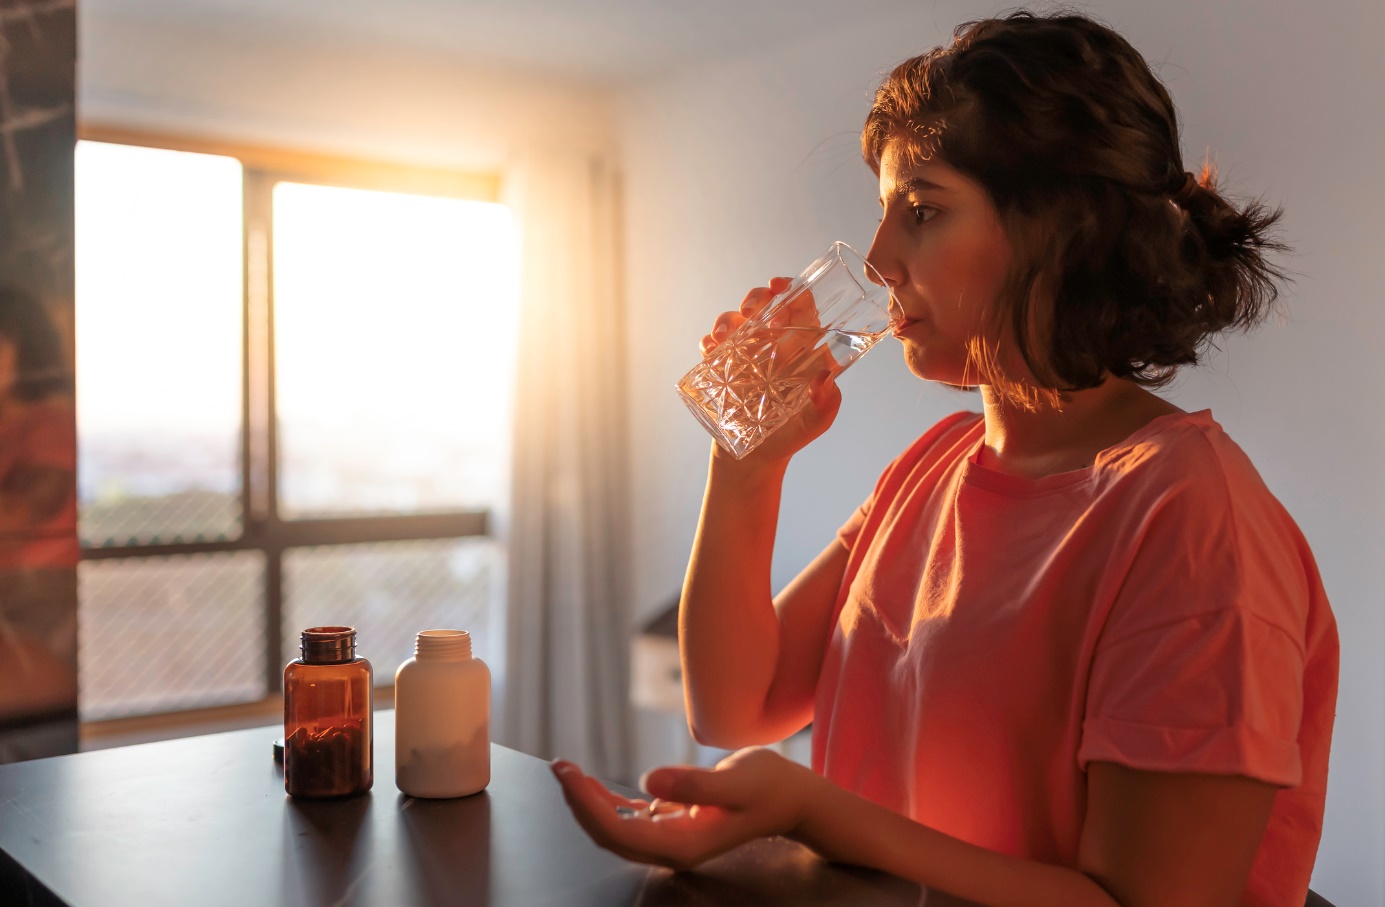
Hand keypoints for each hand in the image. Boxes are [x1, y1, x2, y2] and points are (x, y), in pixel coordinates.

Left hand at [550, 746, 820, 871]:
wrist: (791, 797)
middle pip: (610, 834)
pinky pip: (630, 819)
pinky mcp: (674, 824)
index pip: (619, 831)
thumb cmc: (769, 786)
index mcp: (683, 845)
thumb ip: (694, 785)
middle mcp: (672, 849)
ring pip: (615, 829)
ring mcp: (672, 840)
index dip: (586, 804)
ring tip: (567, 770)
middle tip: (559, 765)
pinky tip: (592, 785)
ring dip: (588, 802)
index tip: (567, 773)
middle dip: (579, 802)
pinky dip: (607, 802)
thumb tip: (648, 782)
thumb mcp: (737, 781)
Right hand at [700, 278, 842, 467]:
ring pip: (733, 318)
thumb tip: (826, 378)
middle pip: (764, 303)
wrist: (754, 459)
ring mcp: (745, 353)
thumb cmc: (791, 435)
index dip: (791, 290)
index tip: (778, 287)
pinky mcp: (722, 367)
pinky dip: (708, 341)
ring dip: (727, 319)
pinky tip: (711, 350)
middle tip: (751, 312)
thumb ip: (826, 401)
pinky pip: (711, 344)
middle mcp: (773, 344)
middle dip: (755, 298)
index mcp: (801, 347)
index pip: (800, 305)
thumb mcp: (817, 421)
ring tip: (724, 337)